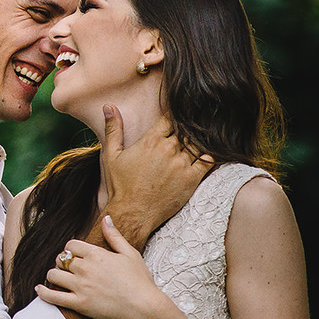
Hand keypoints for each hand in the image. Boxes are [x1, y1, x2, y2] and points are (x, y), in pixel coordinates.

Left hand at [35, 216, 165, 318]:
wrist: (145, 307)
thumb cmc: (140, 281)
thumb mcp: (130, 253)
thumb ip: (114, 235)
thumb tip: (106, 218)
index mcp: (96, 254)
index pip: (71, 245)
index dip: (70, 250)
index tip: (74, 256)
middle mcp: (85, 268)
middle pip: (60, 259)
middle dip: (62, 262)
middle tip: (66, 268)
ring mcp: (81, 286)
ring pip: (53, 275)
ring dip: (53, 275)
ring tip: (57, 278)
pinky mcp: (79, 304)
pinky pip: (53, 296)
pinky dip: (43, 292)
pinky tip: (39, 289)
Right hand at [101, 104, 212, 247]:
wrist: (132, 212)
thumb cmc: (121, 185)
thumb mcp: (111, 155)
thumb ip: (113, 129)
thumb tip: (109, 106)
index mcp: (150, 141)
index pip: (170, 119)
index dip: (173, 119)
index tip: (176, 121)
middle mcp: (168, 149)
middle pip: (185, 130)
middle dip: (186, 130)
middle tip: (190, 129)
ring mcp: (181, 164)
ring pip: (198, 144)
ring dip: (198, 142)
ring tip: (200, 141)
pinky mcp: (192, 178)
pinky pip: (208, 161)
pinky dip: (210, 155)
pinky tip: (209, 154)